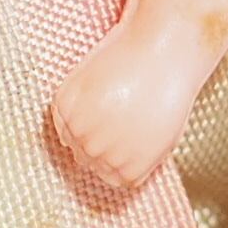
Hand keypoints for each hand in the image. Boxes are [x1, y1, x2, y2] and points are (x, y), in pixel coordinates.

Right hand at [49, 19, 215, 193]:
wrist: (162, 50)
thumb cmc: (168, 93)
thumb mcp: (161, 140)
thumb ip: (134, 160)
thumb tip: (108, 167)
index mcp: (129, 170)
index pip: (112, 178)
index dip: (119, 155)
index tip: (128, 133)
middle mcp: (102, 154)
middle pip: (89, 159)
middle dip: (101, 139)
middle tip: (118, 110)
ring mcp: (83, 130)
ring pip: (72, 139)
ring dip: (84, 123)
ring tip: (108, 99)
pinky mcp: (67, 104)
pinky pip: (60, 116)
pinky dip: (72, 106)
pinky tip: (94, 90)